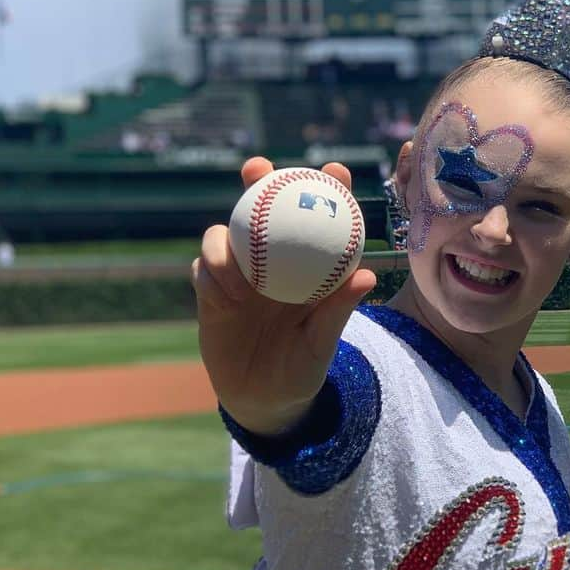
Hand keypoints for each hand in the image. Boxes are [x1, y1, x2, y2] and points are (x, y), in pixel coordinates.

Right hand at [191, 157, 376, 435]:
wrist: (265, 400)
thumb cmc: (302, 368)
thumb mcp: (323, 343)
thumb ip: (338, 310)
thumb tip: (366, 276)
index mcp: (304, 267)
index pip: (317, 219)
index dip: (326, 188)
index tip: (336, 170)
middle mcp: (269, 263)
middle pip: (259, 209)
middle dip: (257, 179)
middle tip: (259, 169)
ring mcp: (236, 275)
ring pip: (222, 236)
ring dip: (226, 242)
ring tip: (241, 273)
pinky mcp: (210, 293)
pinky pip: (203, 272)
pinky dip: (211, 275)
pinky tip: (226, 296)